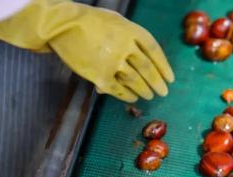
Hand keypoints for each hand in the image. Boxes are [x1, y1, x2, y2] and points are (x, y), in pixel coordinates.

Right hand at [0, 0, 173, 102]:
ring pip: (135, 81)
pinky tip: (132, 98)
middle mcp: (124, 46)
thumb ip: (131, 39)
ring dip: (144, 90)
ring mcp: (112, 62)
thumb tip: (142, 61)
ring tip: (149, 95)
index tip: (170, 79)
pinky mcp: (99, 75)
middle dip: (157, 83)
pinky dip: (127, 95)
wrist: (61, 25)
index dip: (164, 67)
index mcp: (130, 31)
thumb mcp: (116, 22)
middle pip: (147, 69)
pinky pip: (118, 89)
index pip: (154, 51)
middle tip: (163, 92)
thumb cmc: (90, 22)